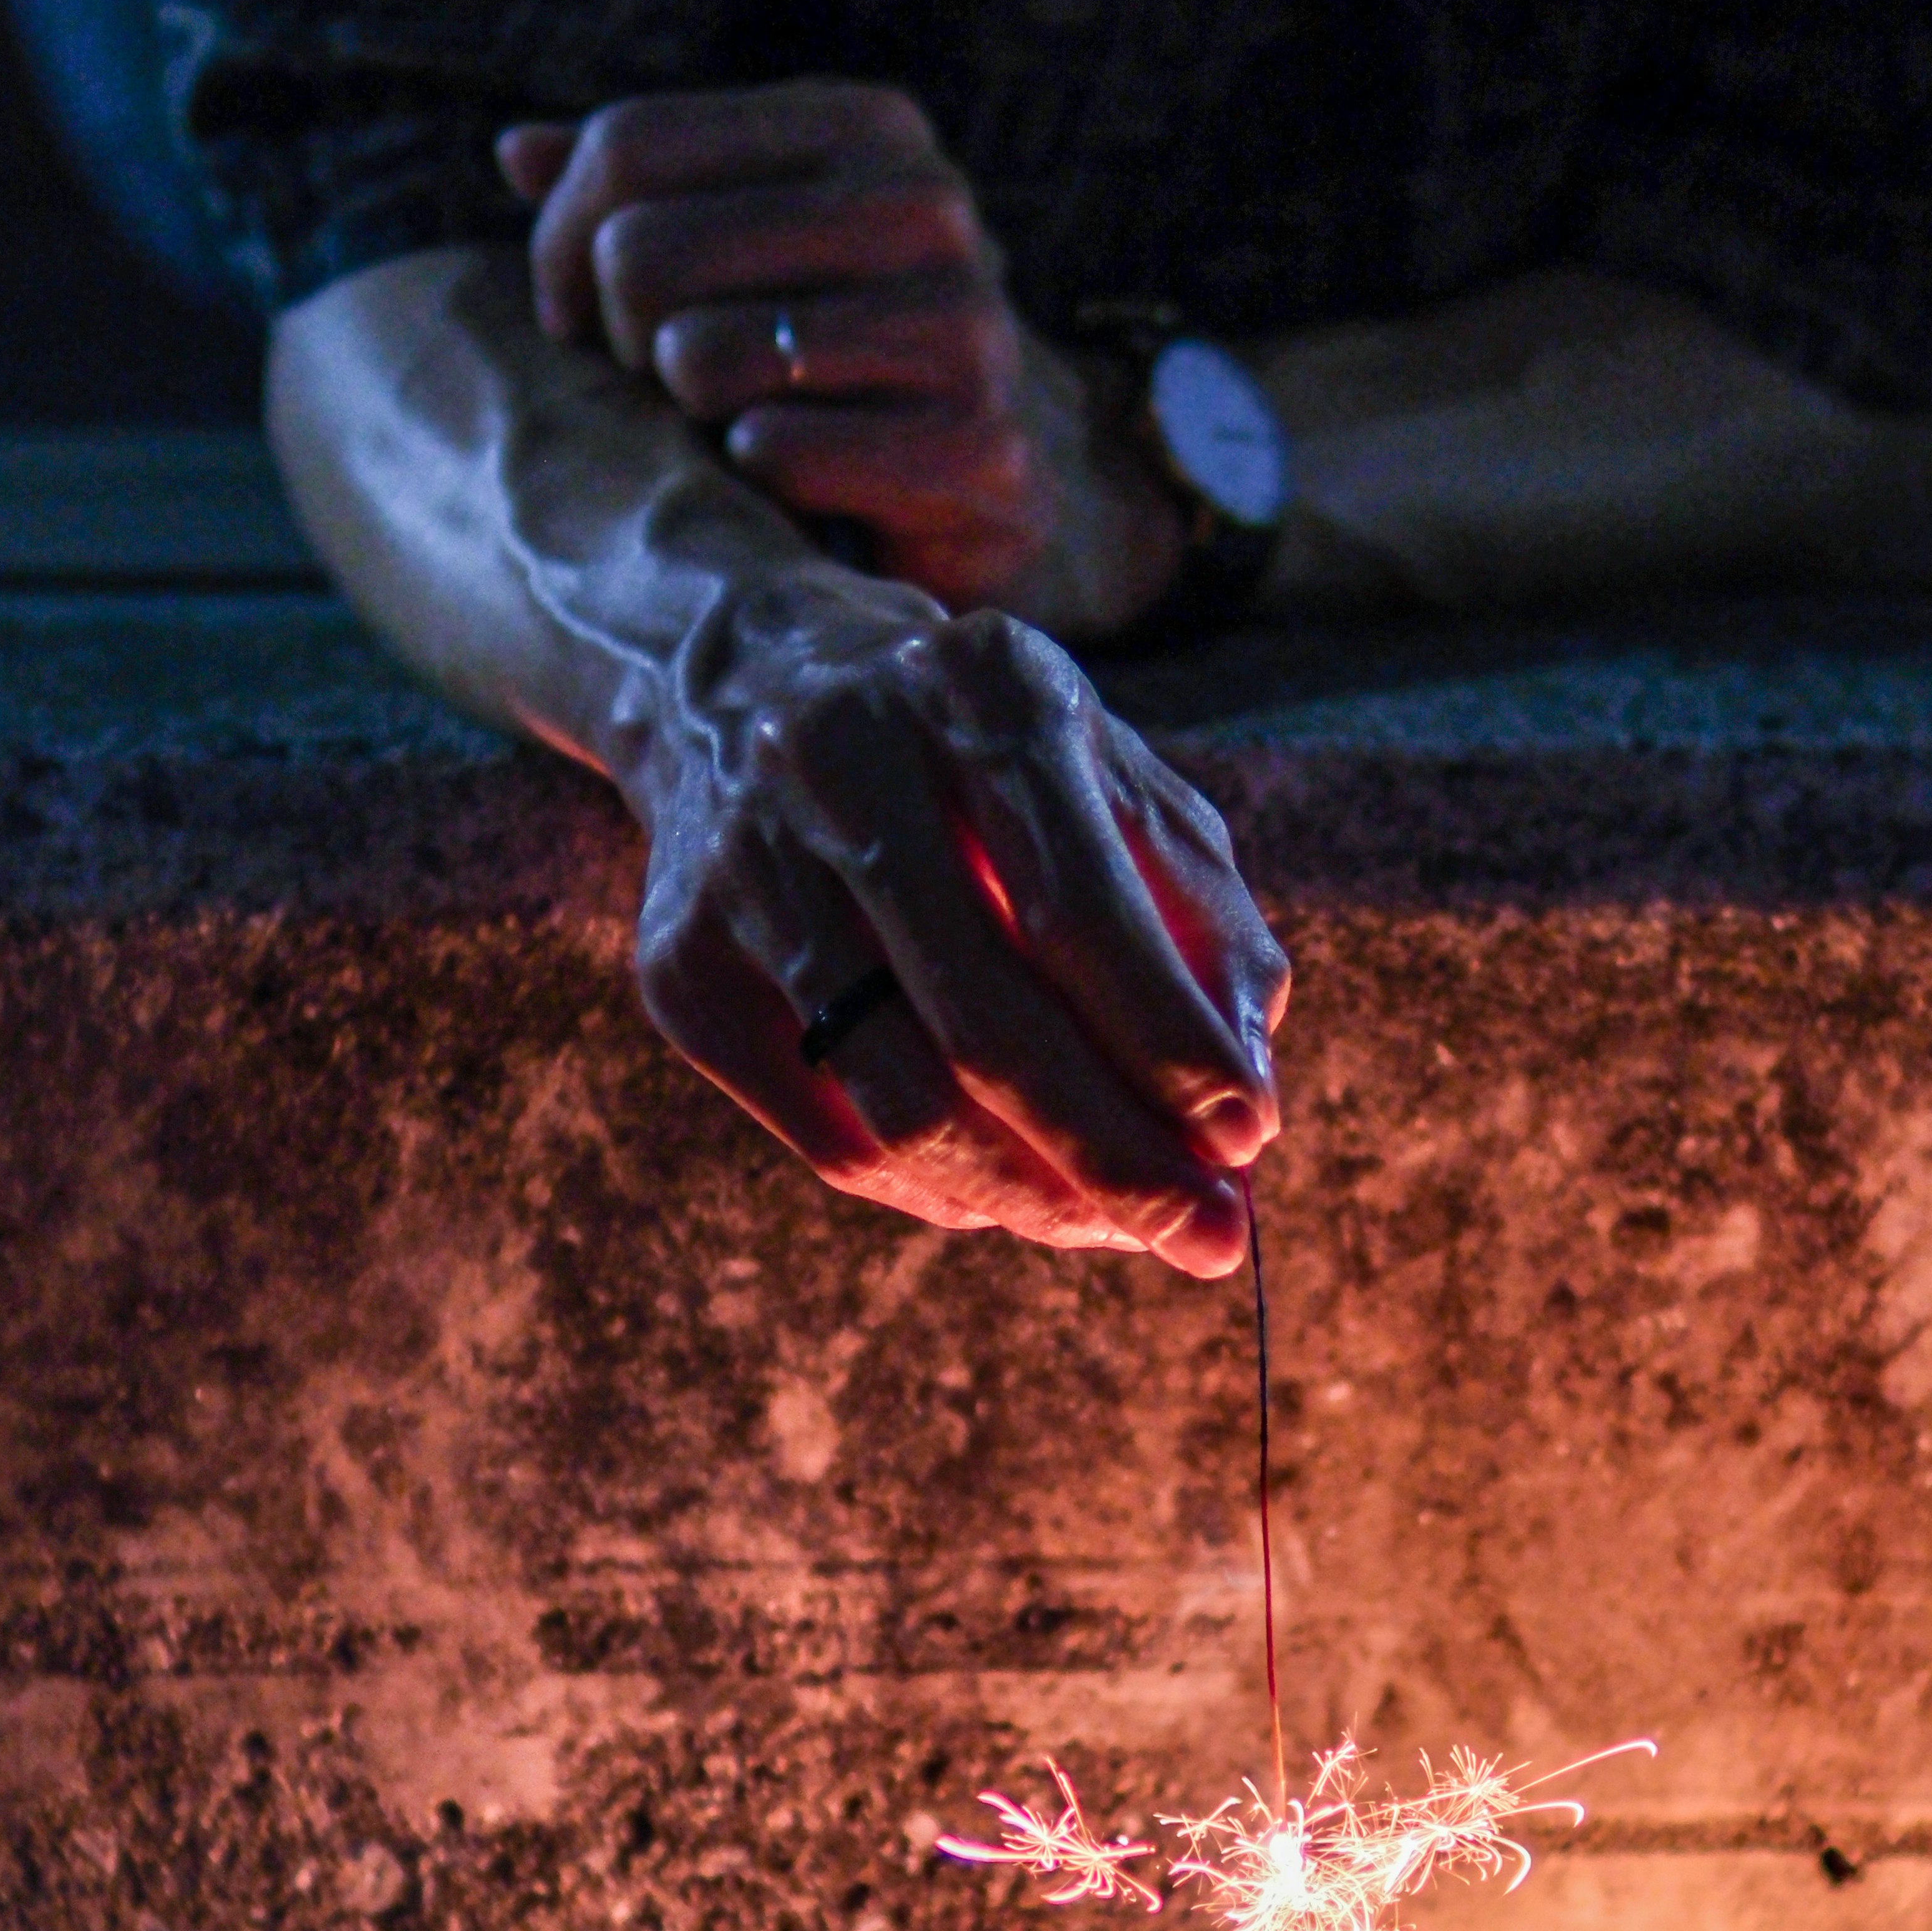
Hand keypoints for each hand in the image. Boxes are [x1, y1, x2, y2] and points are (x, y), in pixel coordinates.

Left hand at [499, 83, 1184, 637]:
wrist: (1002, 486)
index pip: (628, 144)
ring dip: (689, 418)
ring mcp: (967, 328)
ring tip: (731, 429)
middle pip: (645, 250)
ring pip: (702, 357)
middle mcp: (928, 207)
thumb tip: (515, 152)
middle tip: (661, 388)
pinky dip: (758, 480)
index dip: (562, 244)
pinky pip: (782, 454)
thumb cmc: (842, 364)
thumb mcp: (749, 252)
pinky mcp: (981, 451)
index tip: (574, 315)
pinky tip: (786, 487)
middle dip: (619, 339)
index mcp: (867, 129)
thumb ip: (641, 193)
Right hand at [629, 581, 1286, 1277]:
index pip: (1076, 909)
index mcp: (975, 692)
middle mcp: (840, 766)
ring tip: (1119, 1230)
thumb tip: (1245, 1098)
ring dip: (1031, 1199)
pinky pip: (833, 1143)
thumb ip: (1199, 916)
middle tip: (1207, 1238)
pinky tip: (1011, 1196)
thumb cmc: (978, 762)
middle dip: (1115, 1155)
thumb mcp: (1109, 781)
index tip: (1251, 1139)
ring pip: (901, 1105)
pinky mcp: (680, 970)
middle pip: (985, 1025)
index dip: (1167, 1042)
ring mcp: (743, 873)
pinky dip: (940, 1194)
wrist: (750, 694)